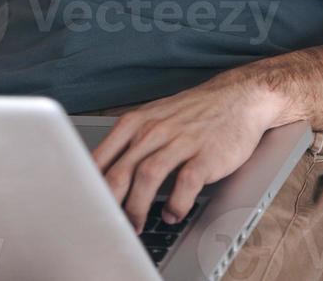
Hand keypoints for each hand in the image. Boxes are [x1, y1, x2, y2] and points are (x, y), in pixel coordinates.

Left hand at [91, 66, 286, 233]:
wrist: (237, 97)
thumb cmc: (192, 112)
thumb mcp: (154, 117)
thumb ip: (129, 142)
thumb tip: (102, 174)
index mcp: (138, 121)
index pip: (103, 155)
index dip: (90, 184)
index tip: (85, 204)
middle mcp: (156, 129)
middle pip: (122, 170)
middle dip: (111, 203)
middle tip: (108, 224)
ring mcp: (181, 141)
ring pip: (148, 176)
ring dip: (138, 207)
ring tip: (137, 225)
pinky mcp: (205, 155)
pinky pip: (185, 185)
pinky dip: (176, 204)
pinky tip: (172, 214)